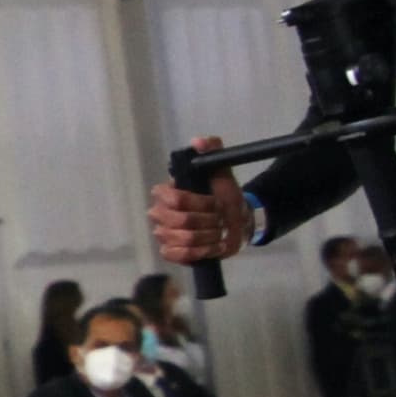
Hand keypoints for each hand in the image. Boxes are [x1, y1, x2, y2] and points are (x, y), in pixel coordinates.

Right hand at [149, 136, 249, 264]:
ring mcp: (163, 234)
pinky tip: (213, 246)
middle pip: (180, 221)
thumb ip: (212, 150)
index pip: (173, 198)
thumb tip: (197, 142)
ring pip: (183, 239)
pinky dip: (200, 251)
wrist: (235, 221)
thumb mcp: (222, 170)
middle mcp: (159, 214)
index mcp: (167, 193)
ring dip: (209, 236)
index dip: (199, 202)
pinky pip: (178, 254)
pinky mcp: (170, 252)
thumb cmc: (224, 195)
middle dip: (208, 221)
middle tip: (221, 219)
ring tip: (220, 232)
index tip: (217, 202)